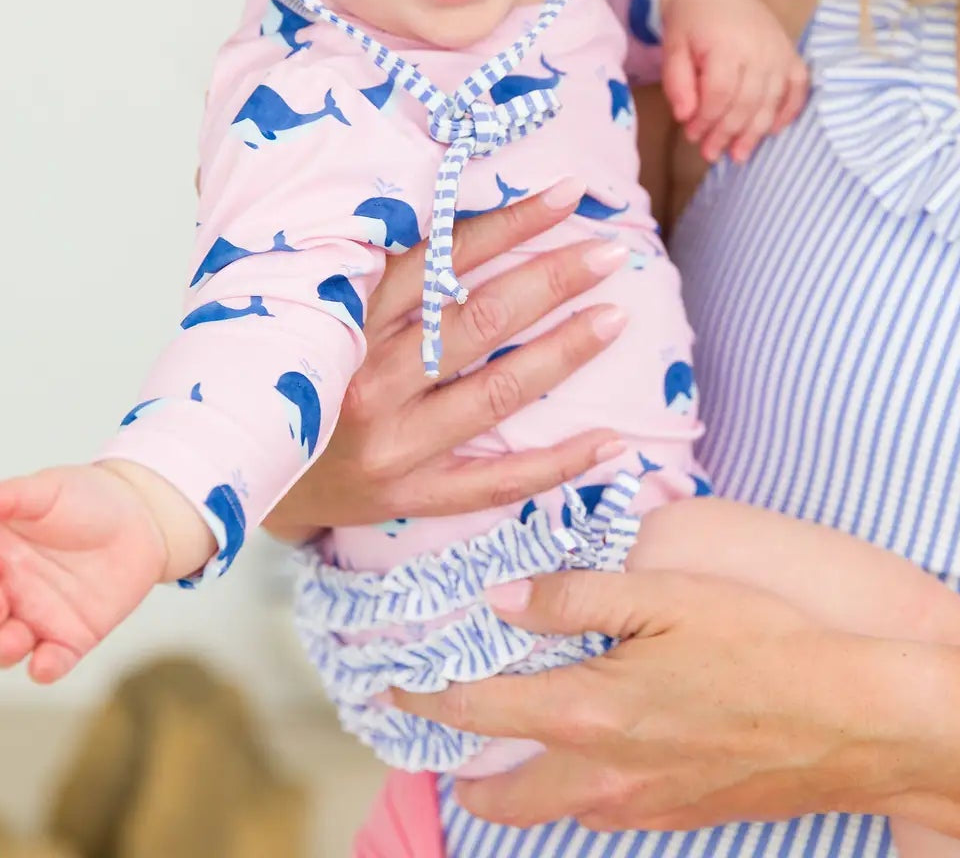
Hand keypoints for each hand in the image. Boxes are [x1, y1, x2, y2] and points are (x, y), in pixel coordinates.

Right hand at [0, 464, 167, 682]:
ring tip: (12, 640)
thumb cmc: (87, 499)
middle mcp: (8, 593)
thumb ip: (12, 497)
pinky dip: (45, 668)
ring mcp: (37, 618)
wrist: (140, 517)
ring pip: (7, 647)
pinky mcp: (71, 637)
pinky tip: (45, 663)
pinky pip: (52, 662)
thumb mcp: (46, 490)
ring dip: (3, 650)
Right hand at [263, 180, 628, 538]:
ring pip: (497, 393)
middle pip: (479, 320)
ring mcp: (392, 444)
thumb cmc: (289, 372)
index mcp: (346, 318)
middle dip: (552, 280)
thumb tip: (447, 203)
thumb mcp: (313, 306)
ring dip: (565, 353)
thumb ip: (373, 266)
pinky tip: (613, 441)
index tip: (567, 194)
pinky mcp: (408, 497)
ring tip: (616, 317)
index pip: (443, 259)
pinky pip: (496, 483)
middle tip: (611, 251)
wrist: (238, 471)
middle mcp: (369, 379)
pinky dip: (559, 464)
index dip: (509, 224)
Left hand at [393, 569, 944, 832]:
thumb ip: (574, 595)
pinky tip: (583, 738)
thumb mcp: (666, 594)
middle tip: (443, 721)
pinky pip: (595, 812)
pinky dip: (564, 785)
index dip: (426, 698)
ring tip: (502, 730)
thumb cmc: (761, 644)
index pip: (476, 712)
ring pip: (545, 808)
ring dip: (509, 779)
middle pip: (494, 795)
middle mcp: (600, 774)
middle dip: (456, 764)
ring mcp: (637, 806)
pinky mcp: (672, 816)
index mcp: (587, 711)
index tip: (397, 686)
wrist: (852, 722)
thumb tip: (501, 597)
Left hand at [659, 0, 808, 163]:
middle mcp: (759, 49)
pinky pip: (798, 87)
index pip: (720, 94)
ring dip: (755, 132)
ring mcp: (779, 51)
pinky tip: (773, 131)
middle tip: (711, 154)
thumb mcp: (672, 46)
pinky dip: (789, 111)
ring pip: (771, 101)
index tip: (692, 135)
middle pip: (746, 103)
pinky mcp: (790, 52)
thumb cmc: (689, 19)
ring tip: (739, 155)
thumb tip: (685, 117)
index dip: (706, 120)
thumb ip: (677, 81)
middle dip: (727, 133)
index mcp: (726, 45)